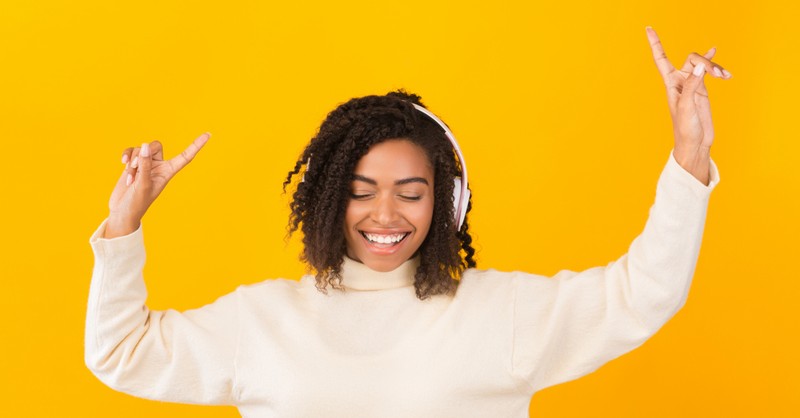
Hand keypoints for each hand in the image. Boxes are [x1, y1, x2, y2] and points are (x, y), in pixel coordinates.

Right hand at [104, 133, 210, 237]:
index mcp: (168, 172)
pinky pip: (131, 151)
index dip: (196, 146)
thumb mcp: (143, 185)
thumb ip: (145, 166)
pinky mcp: (133, 164)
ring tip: (130, 179)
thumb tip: (145, 146)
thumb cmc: (137, 203)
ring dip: (132, 161)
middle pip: (155, 146)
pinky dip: (126, 155)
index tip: (209, 134)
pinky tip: (122, 162)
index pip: (185, 157)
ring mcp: (146, 165)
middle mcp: (159, 166)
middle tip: (135, 167)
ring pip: (141, 149)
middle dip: (142, 154)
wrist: (122, 212)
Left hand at [646, 27, 730, 183]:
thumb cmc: (685, 129)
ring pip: (703, 64)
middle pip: (692, 59)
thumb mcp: (686, 107)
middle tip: (718, 74)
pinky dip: (716, 65)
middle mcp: (679, 81)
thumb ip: (692, 86)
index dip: (655, 43)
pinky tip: (718, 57)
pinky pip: (708, 71)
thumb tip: (700, 67)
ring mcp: (692, 84)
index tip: (648, 28)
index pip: (661, 58)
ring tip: (725, 76)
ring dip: (715, 66)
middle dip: (706, 62)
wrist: (695, 143)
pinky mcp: (702, 89)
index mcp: (670, 84)